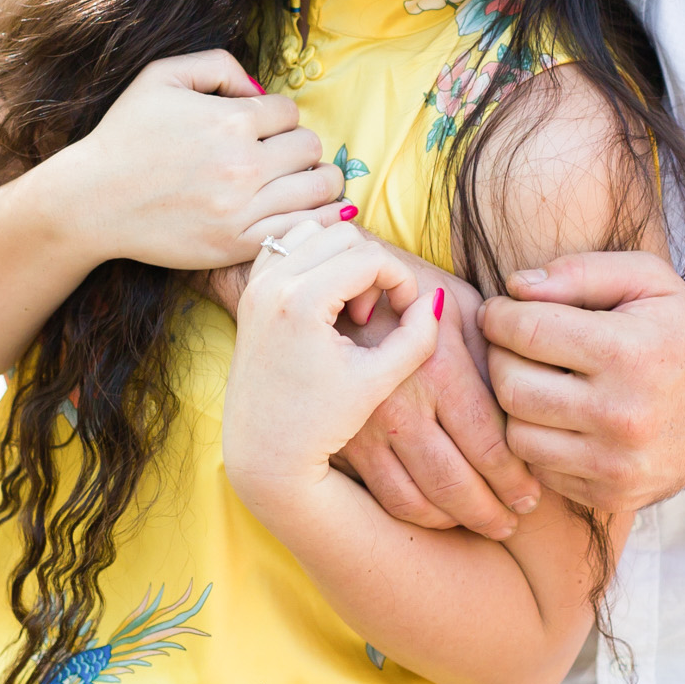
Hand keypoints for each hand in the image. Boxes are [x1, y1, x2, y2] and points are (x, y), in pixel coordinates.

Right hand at [34, 51, 352, 273]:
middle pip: (310, 148)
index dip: (278, 117)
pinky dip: (311, 219)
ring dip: (316, 181)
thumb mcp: (162, 76)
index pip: (290, 112)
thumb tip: (258, 88)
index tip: (262, 128)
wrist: (91, 199)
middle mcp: (243, 164)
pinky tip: (301, 212)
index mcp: (231, 120)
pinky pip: (299, 230)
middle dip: (298, 146)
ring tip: (303, 181)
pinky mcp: (236, 245)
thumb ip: (217, 65)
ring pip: (318, 189)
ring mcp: (242, 209)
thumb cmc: (125, 135)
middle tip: (282, 155)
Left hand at [224, 221, 442, 492]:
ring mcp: (255, 286)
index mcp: (301, 301)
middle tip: (371, 315)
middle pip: (342, 234)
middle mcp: (271, 284)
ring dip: (341, 258)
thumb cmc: (322, 423)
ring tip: (348, 309)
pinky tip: (328, 300)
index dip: (400, 280)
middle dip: (370, 266)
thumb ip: (417, 337)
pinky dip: (314, 259)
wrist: (265, 451)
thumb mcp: (378, 381)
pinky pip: (286, 247)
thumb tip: (435, 298)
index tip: (404, 315)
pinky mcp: (250, 294)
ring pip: (312, 232)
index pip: (371, 256)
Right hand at [328, 254, 542, 539]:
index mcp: (438, 369)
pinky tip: (443, 513)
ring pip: (420, 500)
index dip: (517, 479)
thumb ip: (498, 358)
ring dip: (460, 520)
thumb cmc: (416, 293)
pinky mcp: (344, 441)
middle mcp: (400, 405)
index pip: (490, 446)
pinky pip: (386, 495)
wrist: (336, 289)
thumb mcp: (465, 309)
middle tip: (517, 518)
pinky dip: (419, 514)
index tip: (535, 493)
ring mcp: (366, 428)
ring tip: (488, 523)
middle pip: (457, 482)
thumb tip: (539, 410)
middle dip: (494, 510)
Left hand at [481, 251, 684, 513]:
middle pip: (511, 387)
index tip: (501, 311)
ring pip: (516, 435)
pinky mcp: (611, 495)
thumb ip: (580, 271)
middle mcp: (621, 414)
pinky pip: (541, 469)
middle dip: (498, 359)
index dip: (499, 316)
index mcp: (627, 352)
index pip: (525, 332)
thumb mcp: (649, 280)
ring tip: (537, 380)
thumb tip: (515, 287)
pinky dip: (540, 441)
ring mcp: (616, 463)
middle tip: (512, 345)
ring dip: (514, 405)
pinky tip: (561, 417)